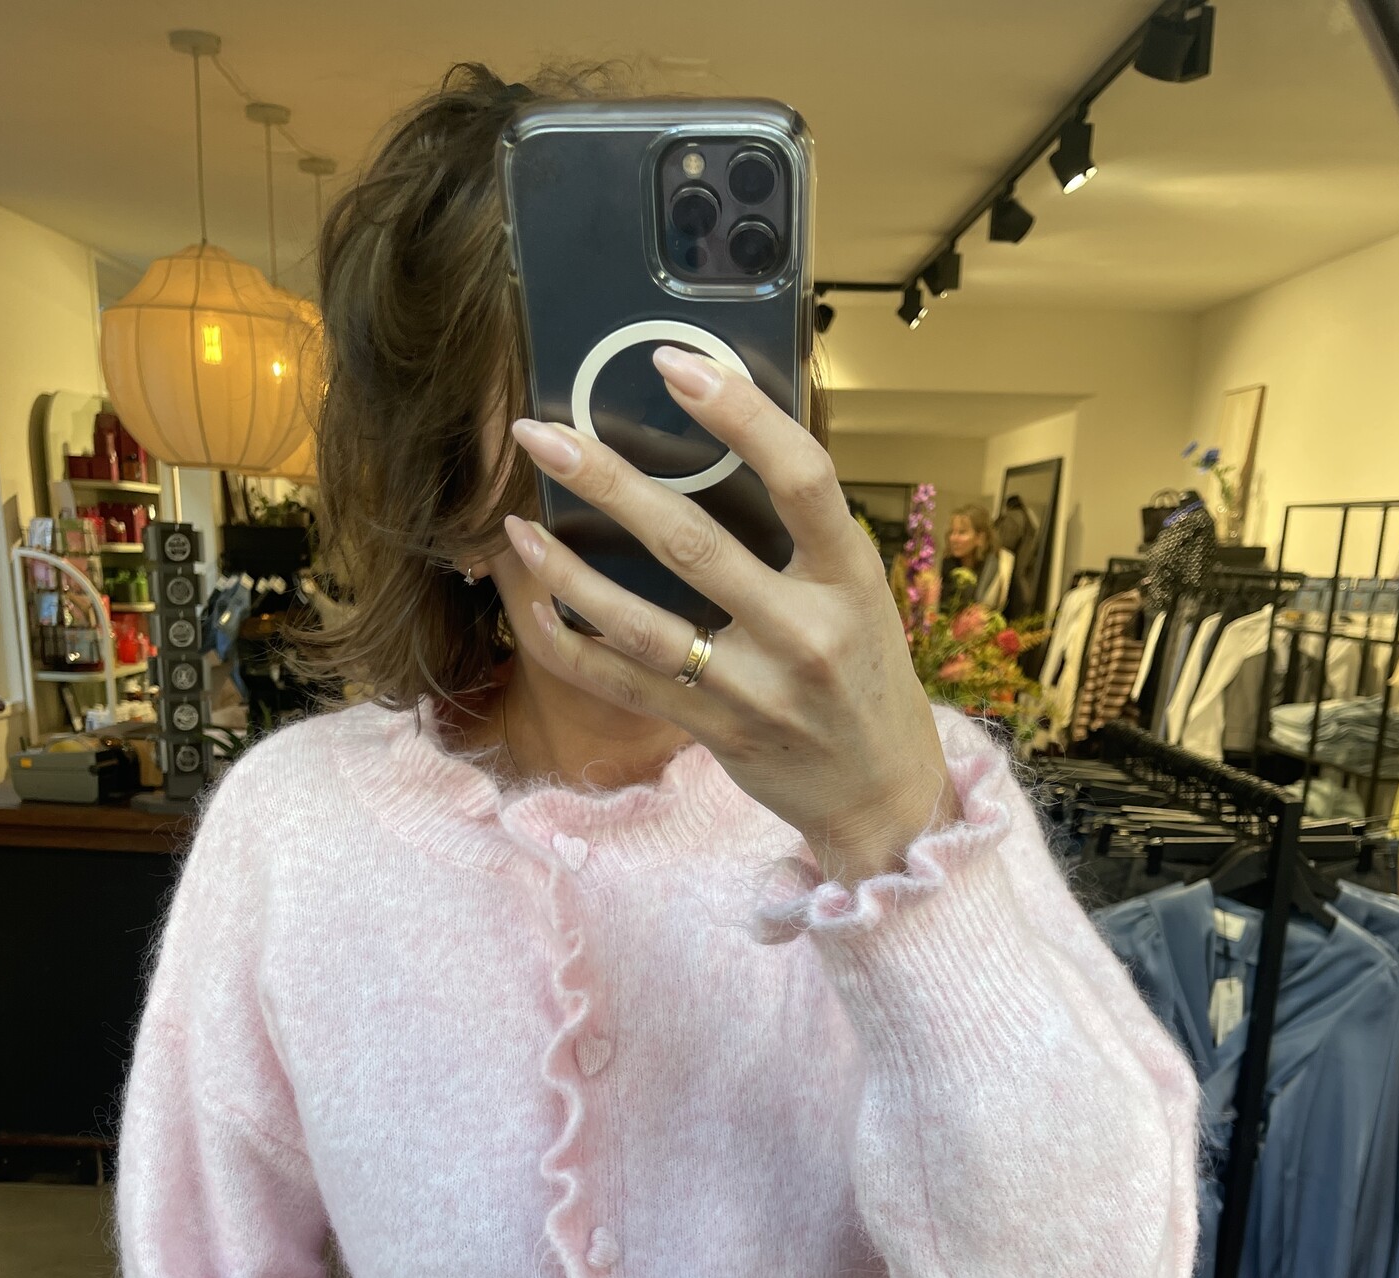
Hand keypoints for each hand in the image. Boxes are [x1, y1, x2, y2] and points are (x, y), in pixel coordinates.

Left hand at [505, 347, 958, 885]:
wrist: (882, 792)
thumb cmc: (864, 673)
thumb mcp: (858, 594)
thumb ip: (802, 535)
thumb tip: (720, 441)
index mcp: (850, 577)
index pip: (802, 477)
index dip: (740, 414)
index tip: (675, 364)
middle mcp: (804, 630)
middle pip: (691, 542)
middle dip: (606, 480)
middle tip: (542, 434)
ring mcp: (754, 689)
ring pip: (641, 623)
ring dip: (567, 571)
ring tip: (516, 527)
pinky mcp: (714, 732)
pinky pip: (624, 684)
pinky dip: (570, 643)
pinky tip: (533, 606)